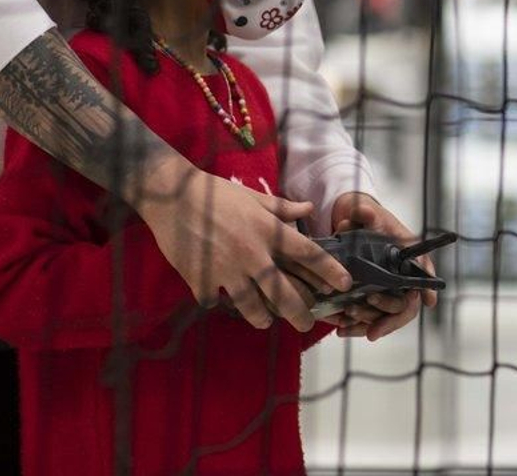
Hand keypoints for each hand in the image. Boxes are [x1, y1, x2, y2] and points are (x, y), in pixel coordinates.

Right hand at [135, 162, 352, 332]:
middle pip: (284, 292)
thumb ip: (282, 208)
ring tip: (266, 321)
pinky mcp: (201, 279)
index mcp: (269, 231)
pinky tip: (218, 301)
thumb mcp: (253, 197)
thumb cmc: (216, 193)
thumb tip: (308, 209)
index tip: (344, 284)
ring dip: (261, 316)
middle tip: (306, 324)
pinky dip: (216, 302)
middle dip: (299, 312)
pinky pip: (213, 299)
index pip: (309, 254)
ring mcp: (227, 270)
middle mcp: (253, 254)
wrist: (172, 195)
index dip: (330, 270)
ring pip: (251, 305)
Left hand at [331, 193, 437, 341]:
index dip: (427, 288)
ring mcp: (382, 286)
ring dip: (366, 323)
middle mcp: (398, 273)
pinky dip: (353, 325)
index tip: (428, 301)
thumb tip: (366, 214)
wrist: (343, 221)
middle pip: (404, 304)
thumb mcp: (364, 210)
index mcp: (404, 254)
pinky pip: (365, 317)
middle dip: (389, 319)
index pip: (421, 272)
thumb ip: (366, 214)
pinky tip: (340, 329)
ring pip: (383, 314)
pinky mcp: (365, 295)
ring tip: (346, 326)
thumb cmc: (362, 215)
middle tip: (373, 331)